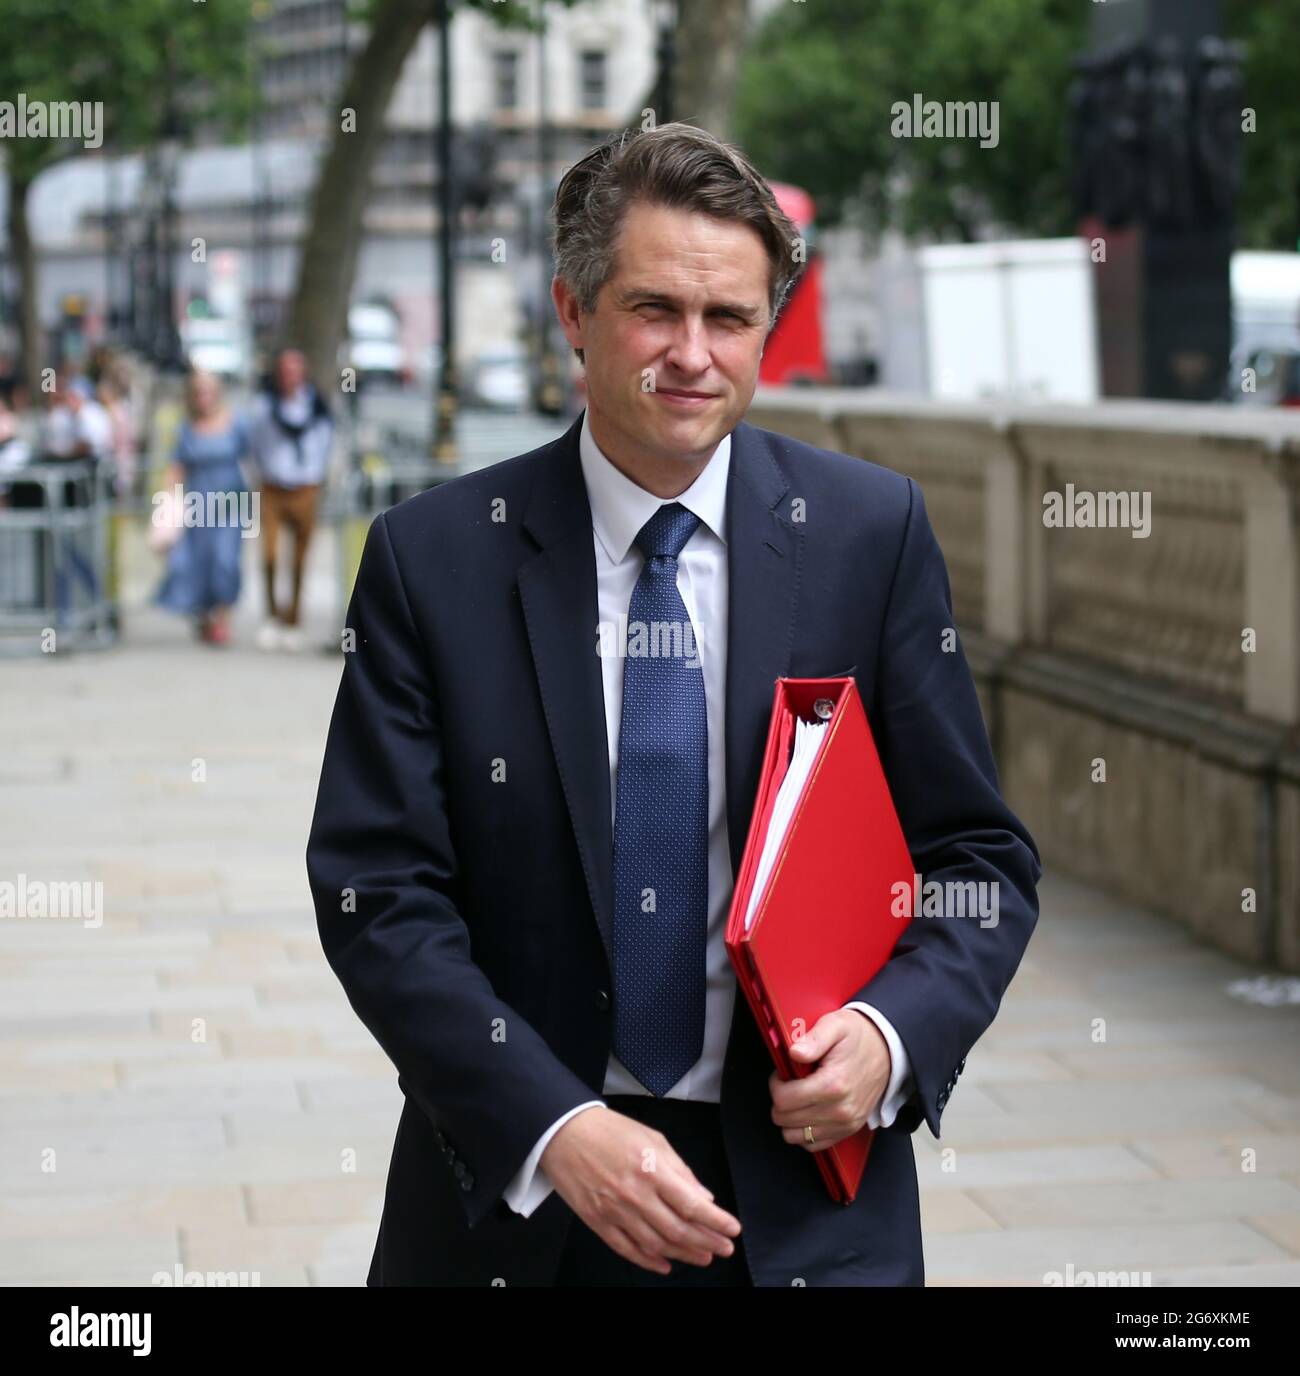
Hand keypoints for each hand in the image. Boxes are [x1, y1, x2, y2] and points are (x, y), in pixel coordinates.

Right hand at [540, 1107, 741, 1274]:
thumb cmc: (609, 1131)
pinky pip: (628, 1249)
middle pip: (678, 1229)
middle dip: (707, 1242)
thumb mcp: (652, 1138)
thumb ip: (680, 1169)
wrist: (565, 1133)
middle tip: (724, 1248)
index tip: (732, 1229)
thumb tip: (702, 1196)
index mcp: (652, 1169)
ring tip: (703, 1257)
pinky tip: (665, 1264)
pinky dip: (648, 1261)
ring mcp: (615, 1211)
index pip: (691, 1204)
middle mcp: (635, 1194)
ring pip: (656, 1244)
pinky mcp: (599, 1222)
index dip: (716, 1221)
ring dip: (684, 1254)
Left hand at [770, 1009, 890, 1150]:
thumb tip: (794, 1053)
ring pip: (795, 1136)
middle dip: (780, 1100)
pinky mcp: (848, 1130)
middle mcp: (839, 1110)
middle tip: (790, 1083)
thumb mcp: (835, 1025)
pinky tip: (807, 1111)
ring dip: (789, 1118)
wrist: (886, 1050)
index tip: (782, 1074)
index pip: (784, 1100)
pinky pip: (813, 1144)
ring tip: (797, 1097)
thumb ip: (813, 1039)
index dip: (776, 1085)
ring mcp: (845, 1124)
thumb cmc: (859, 1037)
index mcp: (833, 1084)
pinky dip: (804, 1131)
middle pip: (786, 1119)